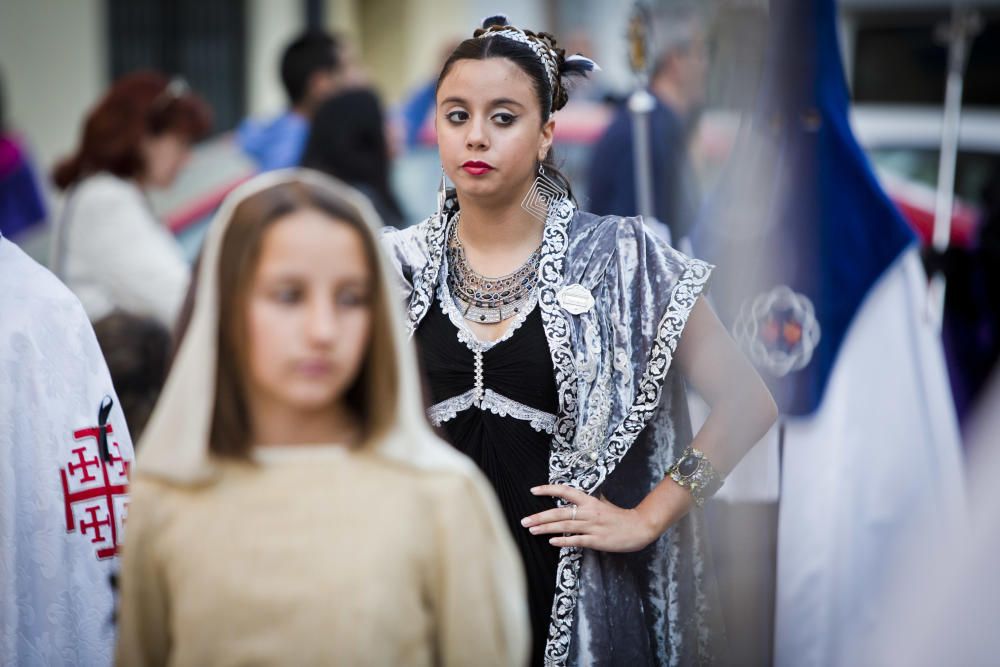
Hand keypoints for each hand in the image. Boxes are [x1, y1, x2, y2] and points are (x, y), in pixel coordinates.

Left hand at [521, 484, 658, 552]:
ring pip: (565, 526)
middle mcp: (589, 511)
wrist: (639, 527)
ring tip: (532, 529)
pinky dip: (563, 541)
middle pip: (560, 512)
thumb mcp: (603, 503)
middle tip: (524, 520)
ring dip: (546, 528)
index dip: (548, 489)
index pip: (565, 491)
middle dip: (540, 516)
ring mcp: (592, 526)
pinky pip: (577, 540)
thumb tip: (574, 498)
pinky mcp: (596, 540)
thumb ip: (588, 501)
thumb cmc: (619, 516)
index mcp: (589, 500)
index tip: (533, 490)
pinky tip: (551, 541)